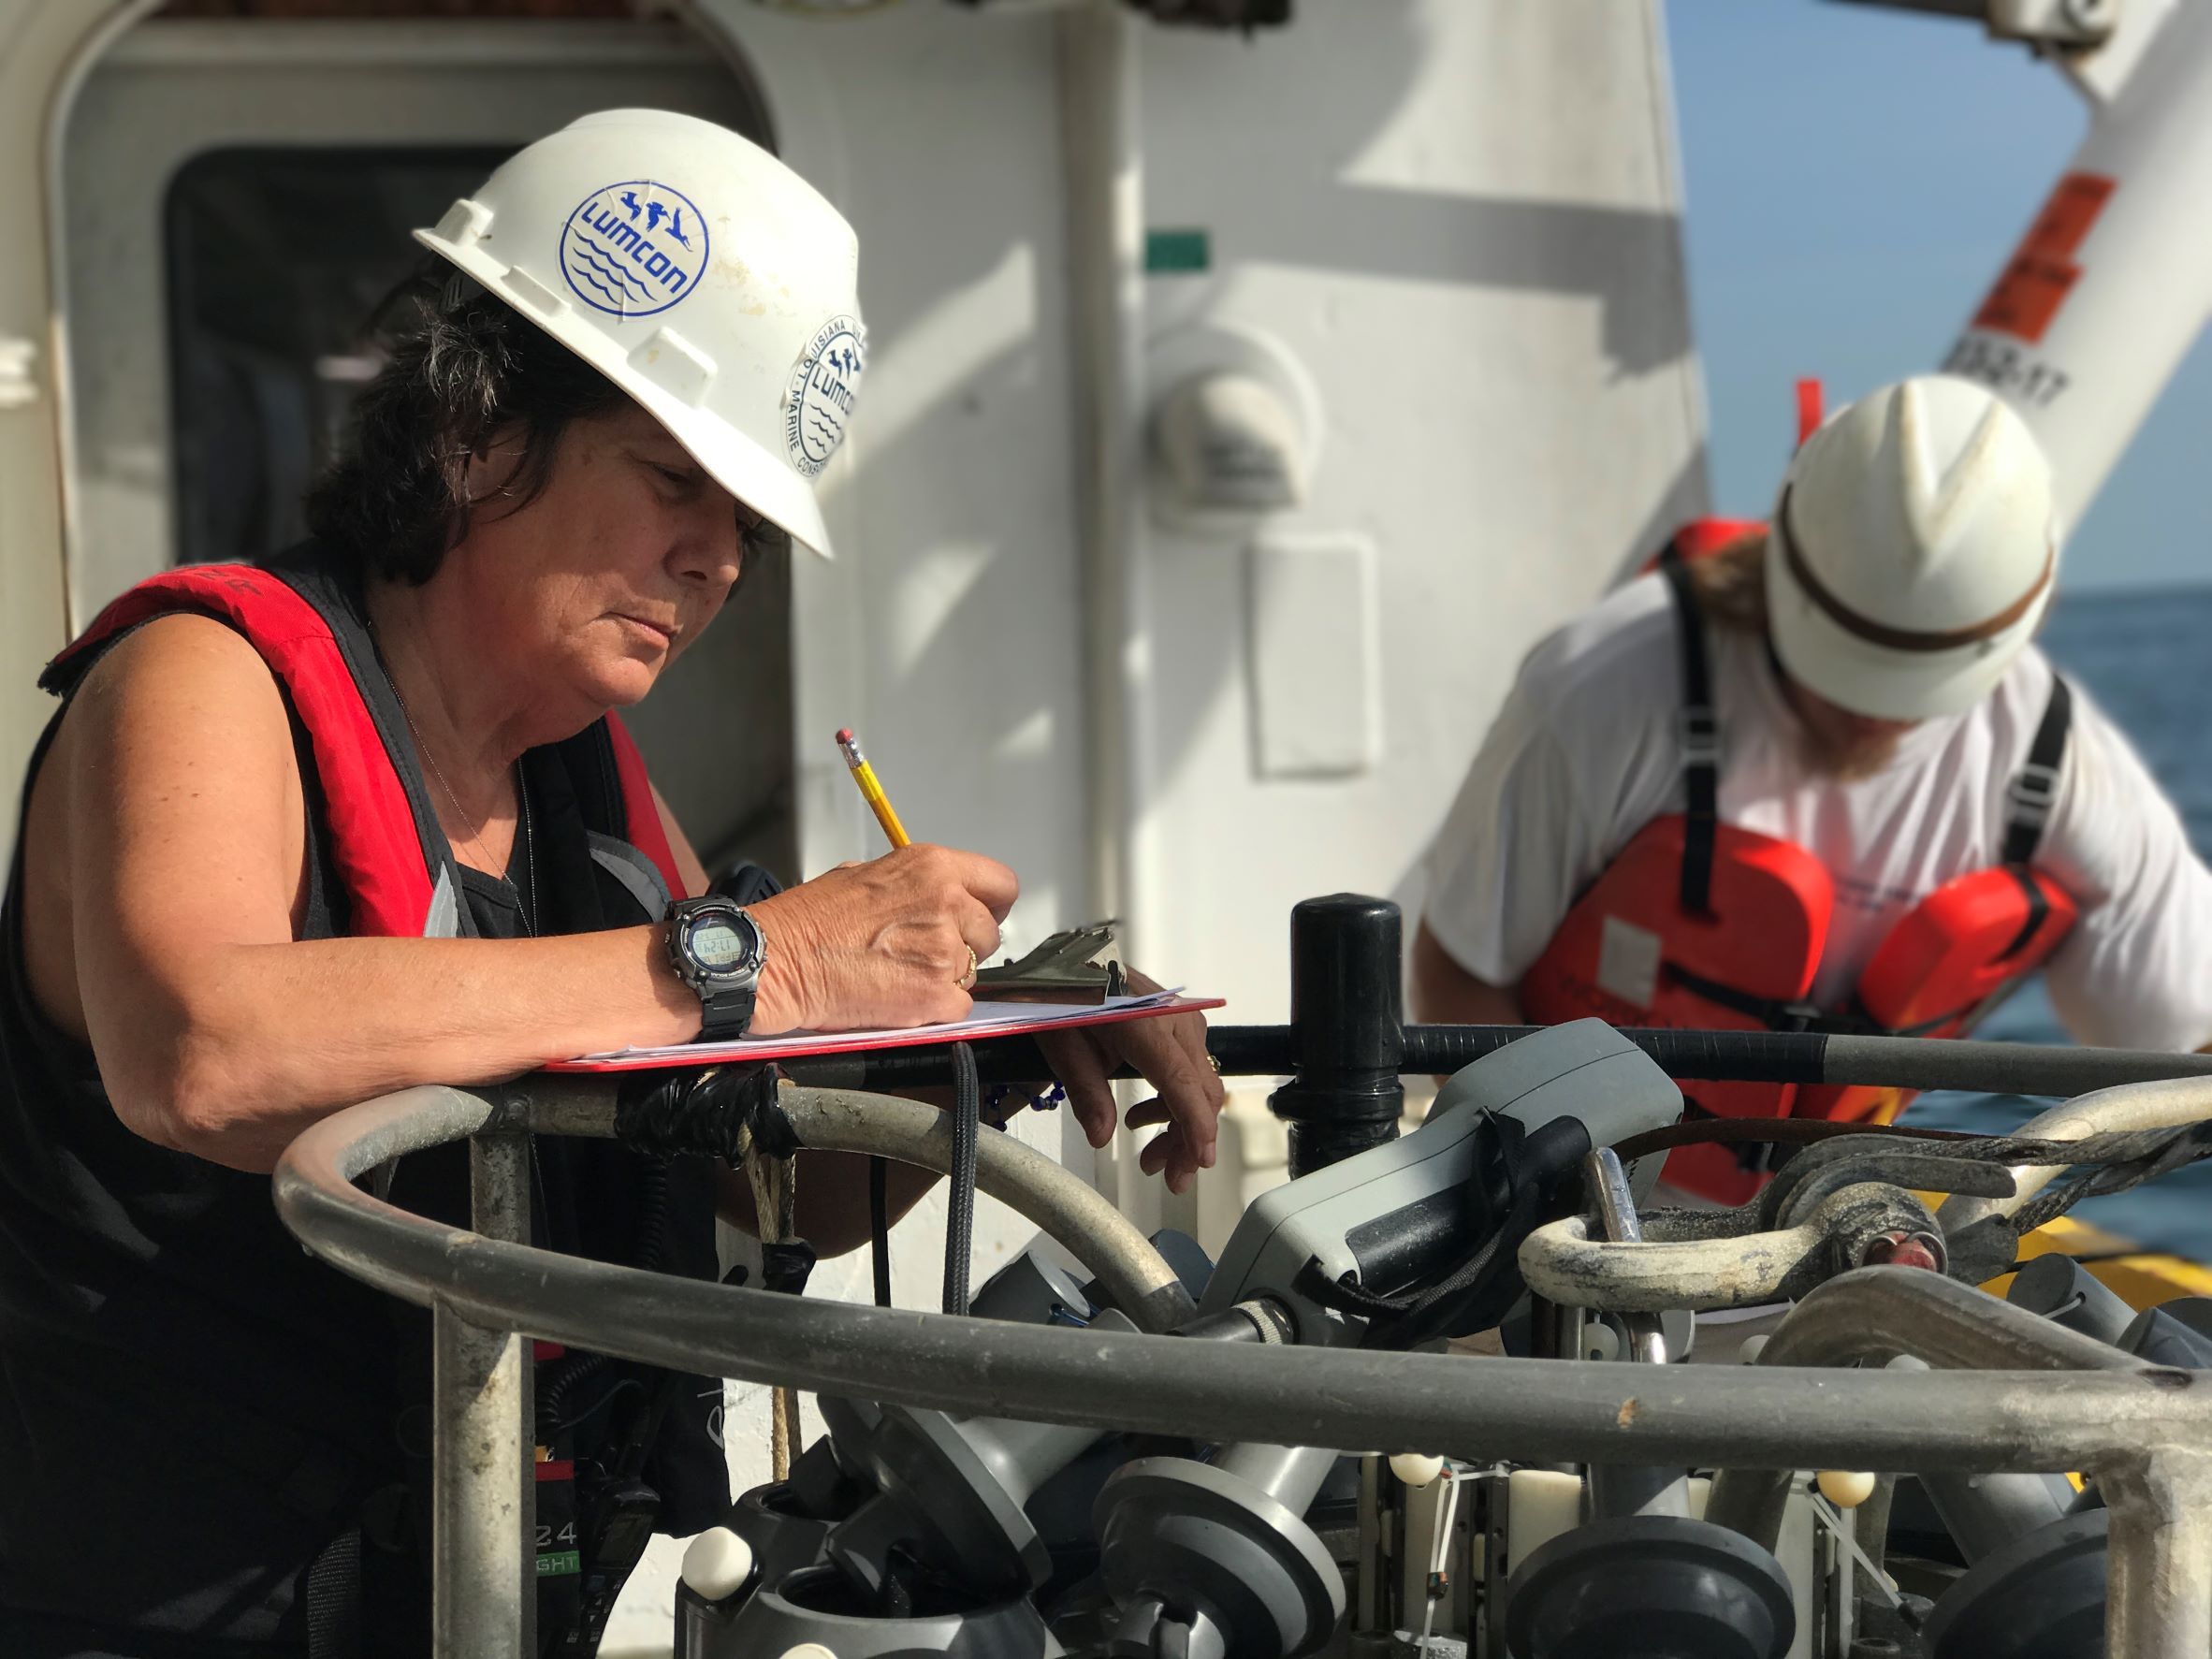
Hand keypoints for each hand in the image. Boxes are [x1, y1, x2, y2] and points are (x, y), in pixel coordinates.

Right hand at [749, 844, 1017, 1031]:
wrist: (779, 961)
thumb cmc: (809, 920)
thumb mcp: (866, 874)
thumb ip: (915, 884)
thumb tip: (936, 895)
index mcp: (932, 868)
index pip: (1002, 885)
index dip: (991, 906)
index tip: (981, 916)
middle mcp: (947, 904)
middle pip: (988, 933)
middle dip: (963, 945)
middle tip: (923, 952)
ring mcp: (944, 952)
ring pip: (971, 972)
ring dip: (944, 977)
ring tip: (899, 973)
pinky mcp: (936, 995)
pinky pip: (958, 1006)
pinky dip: (934, 1008)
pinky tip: (899, 995)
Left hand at [1035, 970, 1223, 1194]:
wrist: (1069, 960)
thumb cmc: (1062, 996)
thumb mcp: (1061, 1044)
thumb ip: (1086, 1091)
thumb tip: (1103, 1137)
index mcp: (1144, 1024)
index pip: (1182, 1084)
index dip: (1195, 1127)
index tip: (1200, 1162)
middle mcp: (1175, 1020)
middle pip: (1201, 1091)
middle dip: (1190, 1140)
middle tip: (1169, 1177)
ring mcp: (1183, 1018)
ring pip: (1200, 1084)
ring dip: (1182, 1125)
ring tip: (1150, 1157)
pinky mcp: (1181, 1021)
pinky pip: (1190, 1069)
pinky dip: (1175, 1100)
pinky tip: (1143, 1117)